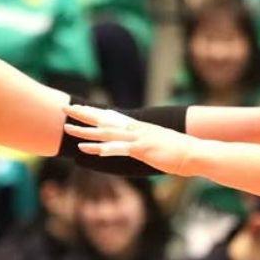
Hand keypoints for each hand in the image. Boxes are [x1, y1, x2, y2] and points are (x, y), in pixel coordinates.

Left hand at [64, 103, 196, 175]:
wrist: (193, 152)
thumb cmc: (177, 150)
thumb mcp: (156, 141)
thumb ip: (142, 140)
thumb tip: (133, 143)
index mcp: (137, 126)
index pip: (110, 116)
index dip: (93, 112)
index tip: (78, 108)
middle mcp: (135, 128)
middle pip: (103, 120)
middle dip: (83, 114)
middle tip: (65, 109)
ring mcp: (137, 138)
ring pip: (106, 133)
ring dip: (86, 132)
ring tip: (69, 129)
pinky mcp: (141, 149)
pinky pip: (118, 148)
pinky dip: (103, 148)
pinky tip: (90, 149)